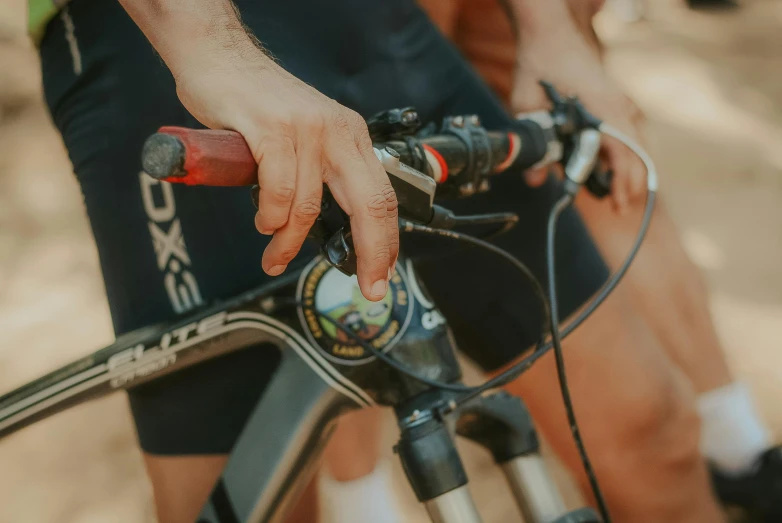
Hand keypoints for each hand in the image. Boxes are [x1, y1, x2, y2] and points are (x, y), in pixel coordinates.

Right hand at [172, 43, 397, 300]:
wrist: (221, 58)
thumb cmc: (261, 105)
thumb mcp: (310, 136)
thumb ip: (324, 174)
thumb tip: (334, 225)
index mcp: (352, 137)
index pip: (383, 198)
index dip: (386, 243)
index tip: (381, 276)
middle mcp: (337, 131)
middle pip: (368, 205)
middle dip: (371, 254)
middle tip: (367, 286)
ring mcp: (305, 129)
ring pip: (309, 206)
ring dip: (290, 242)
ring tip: (275, 254)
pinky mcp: (270, 128)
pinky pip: (278, 190)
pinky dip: (270, 216)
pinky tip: (263, 221)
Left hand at [511, 32, 646, 213]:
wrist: (549, 32)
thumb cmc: (540, 66)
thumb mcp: (527, 109)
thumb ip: (534, 146)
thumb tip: (536, 181)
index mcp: (603, 110)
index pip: (625, 155)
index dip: (623, 184)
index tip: (619, 205)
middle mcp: (619, 106)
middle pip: (637, 154)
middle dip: (629, 183)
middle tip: (617, 206)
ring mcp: (620, 102)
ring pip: (636, 143)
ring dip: (627, 168)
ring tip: (613, 191)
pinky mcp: (615, 100)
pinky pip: (628, 132)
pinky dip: (623, 152)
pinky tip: (609, 166)